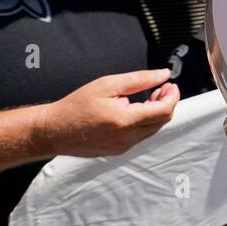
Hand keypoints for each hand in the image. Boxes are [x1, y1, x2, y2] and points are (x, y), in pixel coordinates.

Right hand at [31, 69, 179, 158]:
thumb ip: (139, 79)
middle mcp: (127, 138)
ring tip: (149, 96)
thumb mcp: (108, 84)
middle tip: (161, 87)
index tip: (170, 84)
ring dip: (156, 112)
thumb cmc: (77, 106)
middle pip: (162, 121)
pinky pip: (141, 136)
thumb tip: (163, 74)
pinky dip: (145, 122)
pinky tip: (136, 110)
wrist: (54, 131)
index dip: (172, 96)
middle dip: (166, 102)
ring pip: (153, 129)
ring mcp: (123, 147)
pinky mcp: (119, 151)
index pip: (164, 111)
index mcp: (125, 121)